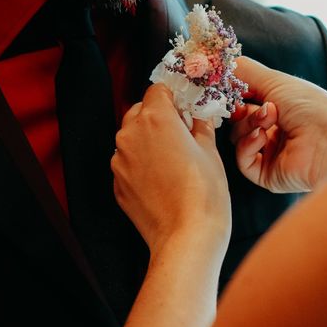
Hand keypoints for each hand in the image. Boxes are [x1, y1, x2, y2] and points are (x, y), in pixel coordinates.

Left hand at [111, 84, 230, 257]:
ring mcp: (120, 160)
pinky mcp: (117, 182)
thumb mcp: (210, 151)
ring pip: (132, 137)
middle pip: (140, 111)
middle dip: (158, 117)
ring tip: (173, 160)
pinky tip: (162, 179)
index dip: (173, 98)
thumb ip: (200, 125)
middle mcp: (131, 134)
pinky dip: (141, 163)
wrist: (186, 236)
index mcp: (156, 118)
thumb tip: (198, 116)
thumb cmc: (203, 193)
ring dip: (148, 140)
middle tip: (181, 134)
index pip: (157, 90)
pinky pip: (128, 161)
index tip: (184, 109)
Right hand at [231, 57, 326, 191]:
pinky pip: (243, 160)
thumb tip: (217, 62)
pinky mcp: (266, 174)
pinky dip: (248, 145)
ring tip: (268, 119)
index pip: (246, 99)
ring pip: (238, 137)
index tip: (224, 86)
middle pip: (238, 119)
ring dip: (249, 124)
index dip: (233, 94)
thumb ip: (244, 70)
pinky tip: (263, 137)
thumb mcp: (275, 80)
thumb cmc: (310, 107)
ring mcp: (271, 152)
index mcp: (281, 106)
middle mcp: (275, 129)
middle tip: (242, 104)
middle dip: (239, 109)